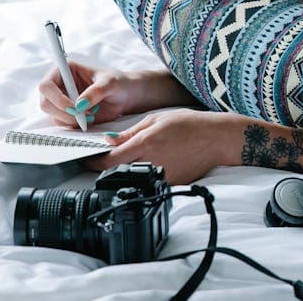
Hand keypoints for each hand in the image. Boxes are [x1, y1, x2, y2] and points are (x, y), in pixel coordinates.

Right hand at [38, 63, 178, 127]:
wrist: (127, 95)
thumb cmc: (119, 82)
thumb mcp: (111, 83)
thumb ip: (95, 92)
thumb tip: (79, 105)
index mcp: (65, 70)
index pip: (46, 85)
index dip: (57, 98)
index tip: (75, 107)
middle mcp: (59, 84)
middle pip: (45, 103)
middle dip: (64, 112)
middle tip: (84, 116)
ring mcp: (62, 100)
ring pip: (53, 115)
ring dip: (71, 120)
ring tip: (92, 114)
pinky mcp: (67, 113)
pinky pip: (62, 123)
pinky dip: (74, 124)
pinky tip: (90, 118)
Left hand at [84, 109, 249, 183]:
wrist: (217, 139)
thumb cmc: (190, 125)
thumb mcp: (156, 120)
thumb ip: (130, 133)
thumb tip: (108, 142)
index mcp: (145, 144)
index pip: (108, 160)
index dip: (92, 162)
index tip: (85, 158)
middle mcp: (152, 162)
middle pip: (116, 172)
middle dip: (106, 166)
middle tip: (102, 158)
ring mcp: (162, 175)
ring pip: (133, 178)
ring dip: (125, 171)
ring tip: (130, 157)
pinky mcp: (172, 183)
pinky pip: (150, 181)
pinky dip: (144, 174)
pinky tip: (150, 162)